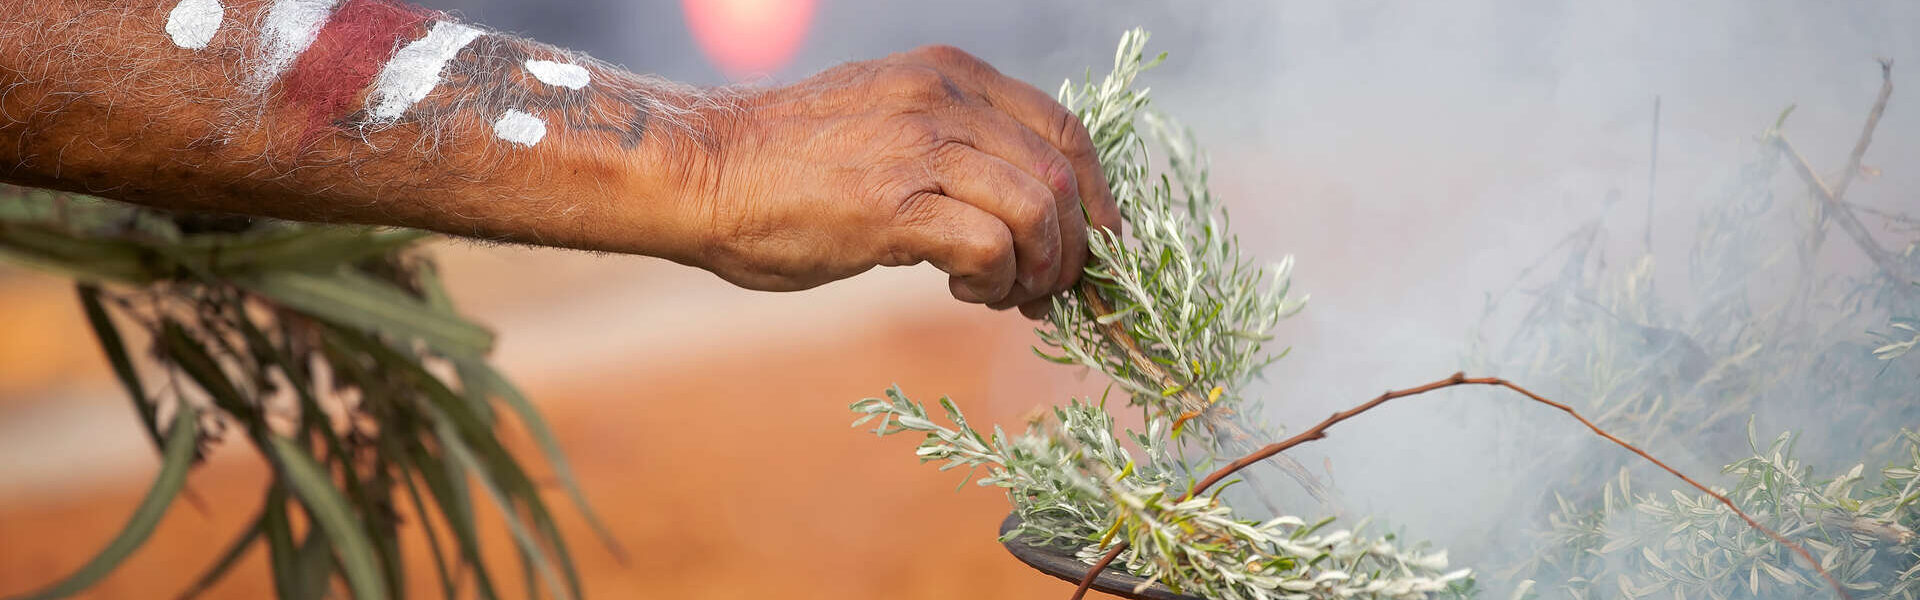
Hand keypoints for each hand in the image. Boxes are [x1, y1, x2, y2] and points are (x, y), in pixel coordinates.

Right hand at [686, 45, 1120, 317]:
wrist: (703, 172)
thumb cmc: (787, 162)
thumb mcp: (886, 120)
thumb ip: (950, 141)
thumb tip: (1018, 200)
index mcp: (950, 76)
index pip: (1064, 131)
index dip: (1097, 197)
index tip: (1096, 247)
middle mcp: (944, 100)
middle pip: (1063, 173)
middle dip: (1077, 246)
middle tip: (1053, 291)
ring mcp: (919, 149)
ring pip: (1038, 210)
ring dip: (1039, 270)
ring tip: (1006, 295)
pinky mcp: (892, 205)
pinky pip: (989, 246)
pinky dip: (995, 281)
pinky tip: (964, 290)